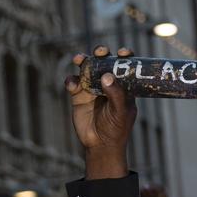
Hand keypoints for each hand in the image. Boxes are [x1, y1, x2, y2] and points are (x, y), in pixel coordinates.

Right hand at [65, 46, 136, 178]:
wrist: (99, 144)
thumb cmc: (116, 129)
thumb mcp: (120, 112)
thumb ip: (116, 94)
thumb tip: (107, 75)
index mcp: (123, 87)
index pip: (125, 68)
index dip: (124, 57)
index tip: (122, 53)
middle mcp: (108, 84)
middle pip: (104, 62)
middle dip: (102, 54)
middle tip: (100, 51)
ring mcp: (92, 88)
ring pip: (86, 69)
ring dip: (83, 61)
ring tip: (79, 59)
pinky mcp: (78, 95)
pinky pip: (73, 82)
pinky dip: (71, 80)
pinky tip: (72, 85)